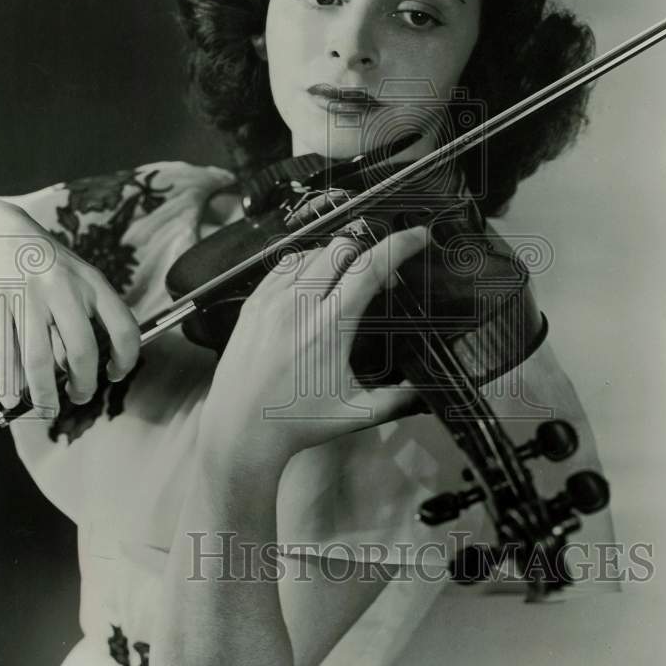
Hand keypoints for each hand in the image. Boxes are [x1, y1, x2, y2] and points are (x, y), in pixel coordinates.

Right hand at [0, 197, 139, 417]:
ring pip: (39, 360)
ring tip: (46, 408)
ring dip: (44, 395)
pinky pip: (3, 353)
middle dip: (84, 385)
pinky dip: (8, 383)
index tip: (116, 373)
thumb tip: (85, 368)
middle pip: (82, 351)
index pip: (123, 327)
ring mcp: (26, 296)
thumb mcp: (74, 276)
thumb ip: (84, 314)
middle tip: (80, 396)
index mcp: (90, 281)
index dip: (125, 359)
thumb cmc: (40, 260)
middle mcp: (62, 288)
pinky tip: (12, 398)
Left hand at [197, 225, 429, 463]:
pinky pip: (283, 265)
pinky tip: (313, 283)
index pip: (368, 268)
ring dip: (336, 257)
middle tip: (380, 271)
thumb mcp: (355, 413)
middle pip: (341, 248)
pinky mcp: (252, 304)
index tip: (417, 235)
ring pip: (311, 252)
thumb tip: (426, 389)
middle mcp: (298, 306)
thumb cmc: (297, 423)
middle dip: (367, 250)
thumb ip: (397, 399)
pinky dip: (305, 264)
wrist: (239, 429)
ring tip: (346, 279)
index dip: (398, 245)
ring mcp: (271, 301)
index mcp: (329, 328)